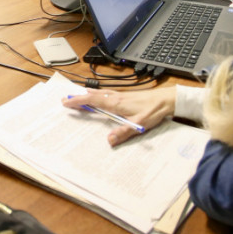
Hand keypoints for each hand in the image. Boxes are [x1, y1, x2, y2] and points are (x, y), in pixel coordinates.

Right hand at [62, 87, 176, 145]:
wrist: (166, 100)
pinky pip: (107, 93)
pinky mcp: (126, 96)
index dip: (78, 101)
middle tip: (66, 99)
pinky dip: (98, 94)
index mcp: (116, 103)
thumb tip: (109, 140)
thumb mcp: (139, 124)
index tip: (66, 102)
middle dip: (79, 97)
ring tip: (78, 95)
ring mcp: (121, 96)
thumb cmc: (153, 111)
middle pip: (93, 95)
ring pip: (100, 93)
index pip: (92, 101)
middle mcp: (116, 97)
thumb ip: (124, 132)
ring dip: (88, 94)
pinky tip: (100, 95)